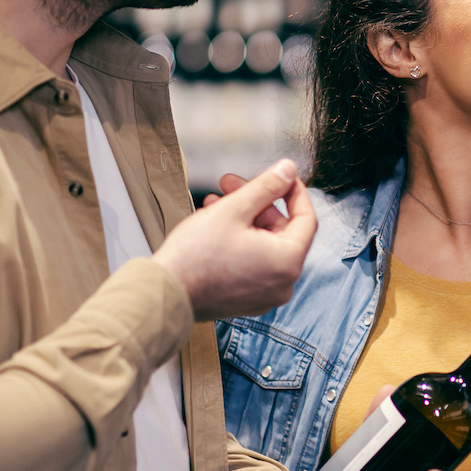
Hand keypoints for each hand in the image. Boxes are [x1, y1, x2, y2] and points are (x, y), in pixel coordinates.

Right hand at [152, 159, 315, 318]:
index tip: (280, 175)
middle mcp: (283, 283)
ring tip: (215, 202)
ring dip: (244, 219)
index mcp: (287, 262)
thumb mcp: (234, 209)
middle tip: (230, 184)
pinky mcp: (248, 300)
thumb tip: (289, 170)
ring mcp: (266, 295)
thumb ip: (267, 186)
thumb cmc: (195, 256)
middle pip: (281, 231)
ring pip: (264, 245)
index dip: (293, 191)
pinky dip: (241, 242)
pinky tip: (216, 225)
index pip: (306, 218)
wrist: (164, 294)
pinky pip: (253, 263)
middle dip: (256, 203)